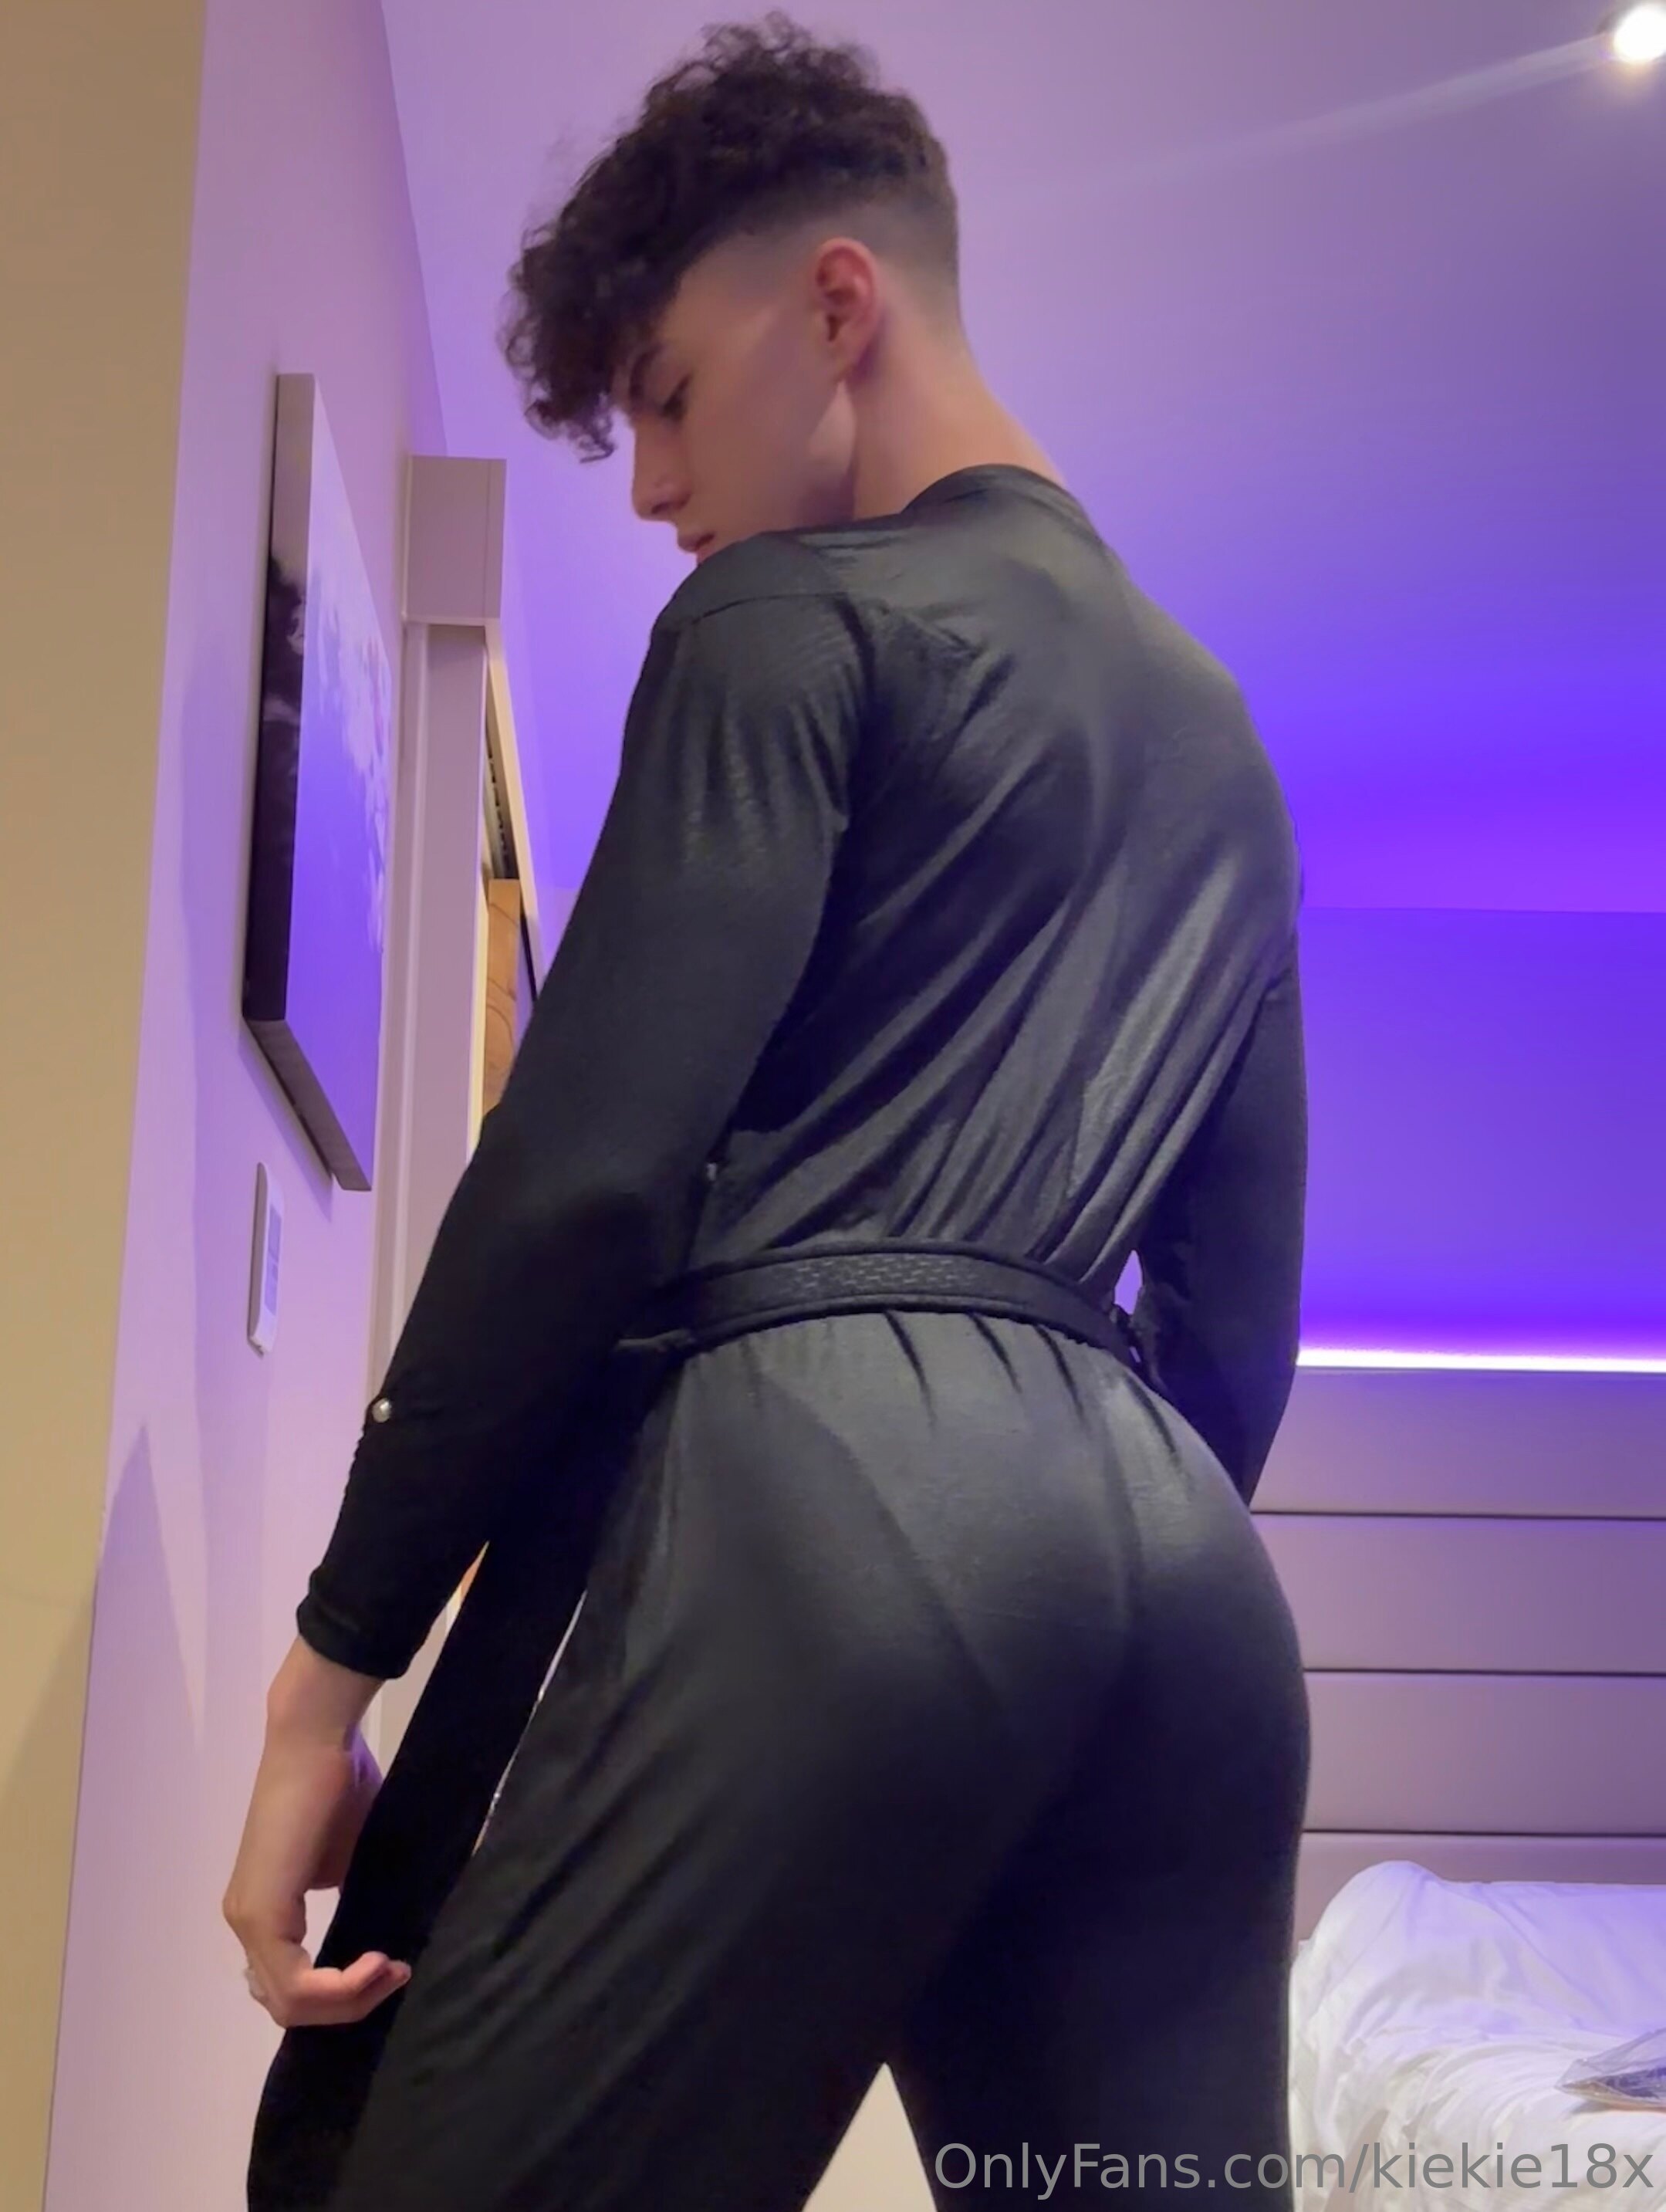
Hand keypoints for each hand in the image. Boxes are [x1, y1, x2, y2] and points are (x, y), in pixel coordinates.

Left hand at [225, 1648, 409, 2027]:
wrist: (319, 1738)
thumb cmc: (342, 1780)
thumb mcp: (354, 1856)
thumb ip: (360, 1896)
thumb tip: (408, 1925)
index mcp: (267, 1910)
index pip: (294, 1987)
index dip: (346, 1995)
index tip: (395, 1965)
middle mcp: (247, 1921)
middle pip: (289, 2007)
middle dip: (350, 2005)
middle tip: (397, 1972)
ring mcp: (249, 1919)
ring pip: (289, 2003)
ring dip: (349, 2000)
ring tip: (390, 1968)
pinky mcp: (262, 1912)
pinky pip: (294, 1984)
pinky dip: (339, 1988)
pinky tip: (376, 1962)